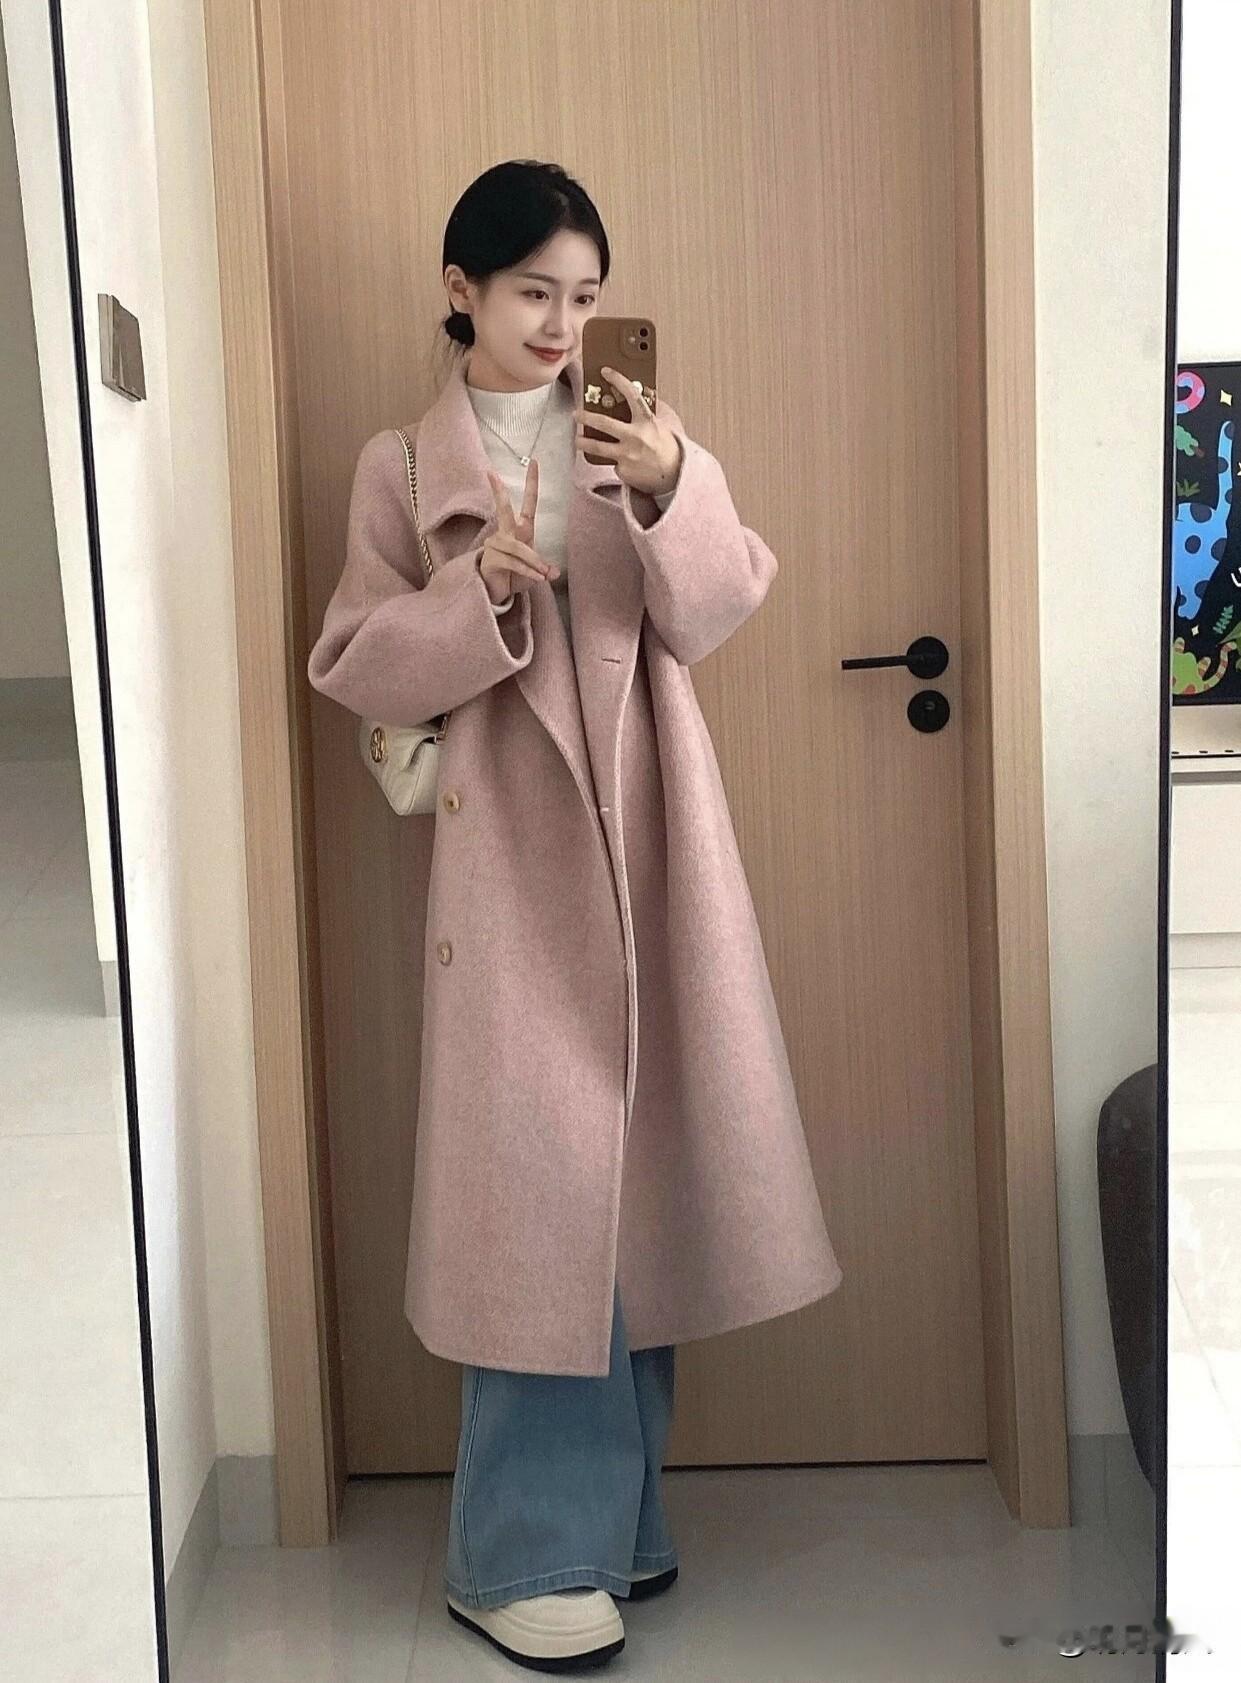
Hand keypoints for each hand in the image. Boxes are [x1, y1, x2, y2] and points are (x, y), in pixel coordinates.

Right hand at [479, 460, 559, 602]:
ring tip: (543, 575)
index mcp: (521, 530)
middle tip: (491, 474)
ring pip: (517, 547)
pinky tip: (537, 578)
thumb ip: (544, 569)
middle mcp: (506, 533)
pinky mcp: (490, 558)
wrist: (497, 593)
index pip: (528, 503)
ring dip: (533, 562)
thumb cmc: (515, 577)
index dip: (532, 483)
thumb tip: (554, 572)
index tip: (534, 462)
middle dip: (498, 492)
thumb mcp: (535, 573)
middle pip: (503, 509)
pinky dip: (527, 571)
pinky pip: (513, 561)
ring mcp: (496, 544)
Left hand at [573, 367, 682, 495]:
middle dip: (586, 417)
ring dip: (583, 442)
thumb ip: (648, 411)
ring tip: (578, 440)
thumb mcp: (663, 424)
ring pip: (597, 447)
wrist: (674, 475)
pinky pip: (612, 462)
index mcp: (646, 421)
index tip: (606, 372)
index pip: (631, 394)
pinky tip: (621, 462)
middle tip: (576, 414)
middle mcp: (635, 437)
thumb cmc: (667, 448)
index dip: (618, 380)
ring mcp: (627, 455)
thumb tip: (639, 393)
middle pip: (603, 423)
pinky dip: (614, 461)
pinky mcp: (623, 470)